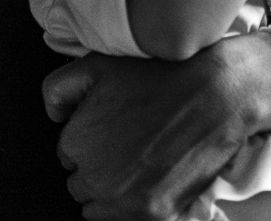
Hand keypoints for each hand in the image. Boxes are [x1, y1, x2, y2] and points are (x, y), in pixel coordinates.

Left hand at [42, 34, 270, 220]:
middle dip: (100, 166)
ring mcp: (125, 200)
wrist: (216, 92)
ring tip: (141, 161)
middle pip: (83, 184)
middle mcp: (94, 178)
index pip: (69, 155)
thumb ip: (58, 89)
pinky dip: (140, 203)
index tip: (114, 126)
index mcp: (76, 144)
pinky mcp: (156, 213)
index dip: (92, 138)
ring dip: (114, 190)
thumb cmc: (159, 76)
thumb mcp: (97, 65)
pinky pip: (131, 219)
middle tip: (130, 142)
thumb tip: (53, 116)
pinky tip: (156, 175)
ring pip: (102, 208)